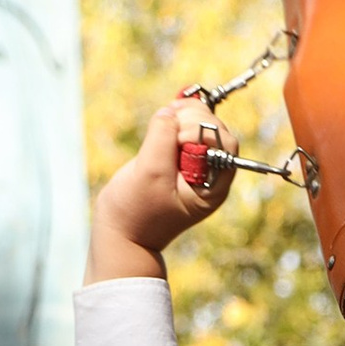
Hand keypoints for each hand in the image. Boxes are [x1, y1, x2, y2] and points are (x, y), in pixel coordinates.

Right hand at [87, 94, 234, 281]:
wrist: (121, 233)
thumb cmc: (136, 212)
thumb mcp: (150, 173)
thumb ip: (162, 138)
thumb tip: (170, 111)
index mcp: (213, 187)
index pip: (223, 142)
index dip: (201, 129)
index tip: (174, 138)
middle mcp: (209, 175)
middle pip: (216, 129)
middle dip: (192, 118)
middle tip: (166, 120)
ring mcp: (195, 167)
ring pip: (201, 125)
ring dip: (182, 115)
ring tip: (162, 120)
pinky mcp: (179, 159)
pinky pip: (185, 130)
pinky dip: (174, 120)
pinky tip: (161, 121)